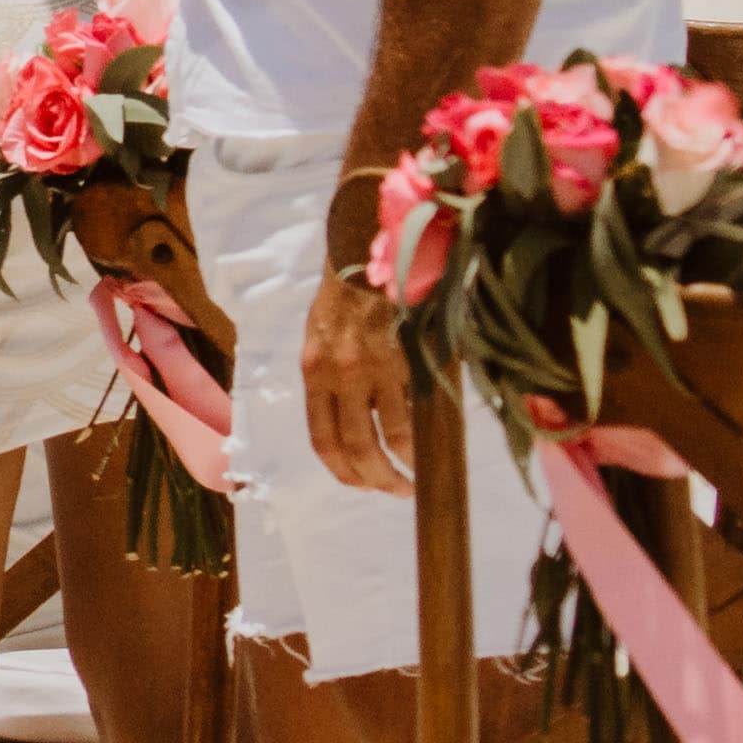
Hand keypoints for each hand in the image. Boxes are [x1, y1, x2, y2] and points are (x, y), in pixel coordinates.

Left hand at [301, 254, 414, 491]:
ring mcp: (376, 369)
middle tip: (393, 491)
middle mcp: (340, 375)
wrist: (370, 250)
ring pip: (390, 437)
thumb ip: (331, 379)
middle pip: (355, 447)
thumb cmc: (344, 296)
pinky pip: (415, 411)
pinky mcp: (408, 360)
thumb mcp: (321, 337)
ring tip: (412, 480)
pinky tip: (427, 450)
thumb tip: (359, 422)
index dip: (341, 470)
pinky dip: (420, 439)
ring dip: (401, 468)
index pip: (322, 437)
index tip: (359, 484)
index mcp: (314, 370)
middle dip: (374, 479)